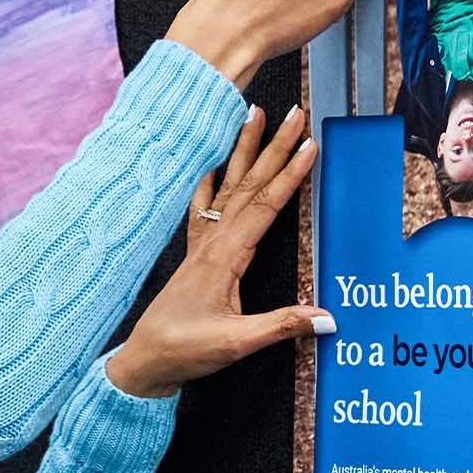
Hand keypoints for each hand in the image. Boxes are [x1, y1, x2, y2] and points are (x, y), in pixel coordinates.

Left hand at [106, 104, 332, 397]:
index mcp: (225, 257)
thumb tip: (327, 318)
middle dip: (275, 146)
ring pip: (229, 186)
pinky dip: (210, 178)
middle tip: (295, 113)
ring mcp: (202, 245)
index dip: (291, 174)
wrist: (145, 360)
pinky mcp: (195, 254)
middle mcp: (212, 242)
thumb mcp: (236, 343)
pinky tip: (209, 161)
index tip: (310, 144)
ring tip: (254, 113)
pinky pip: (204, 206)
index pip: (265, 205)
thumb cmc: (185, 350)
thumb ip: (281, 326)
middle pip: (250, 185)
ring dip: (244, 150)